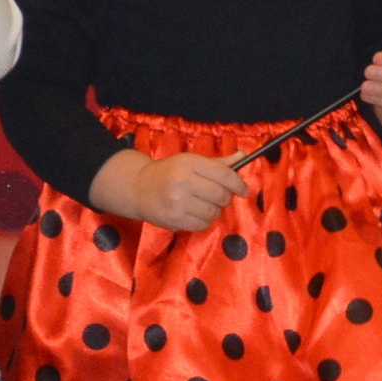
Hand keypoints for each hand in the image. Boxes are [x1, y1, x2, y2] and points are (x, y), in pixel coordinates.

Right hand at [89, 148, 242, 232]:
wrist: (137, 187)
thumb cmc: (170, 172)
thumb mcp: (191, 162)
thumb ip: (218, 163)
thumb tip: (244, 155)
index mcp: (189, 163)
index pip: (225, 175)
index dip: (239, 184)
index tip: (244, 190)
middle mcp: (182, 181)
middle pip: (221, 195)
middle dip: (225, 198)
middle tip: (219, 197)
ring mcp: (177, 202)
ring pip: (213, 212)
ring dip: (214, 210)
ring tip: (204, 204)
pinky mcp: (173, 219)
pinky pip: (202, 225)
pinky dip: (203, 221)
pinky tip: (194, 213)